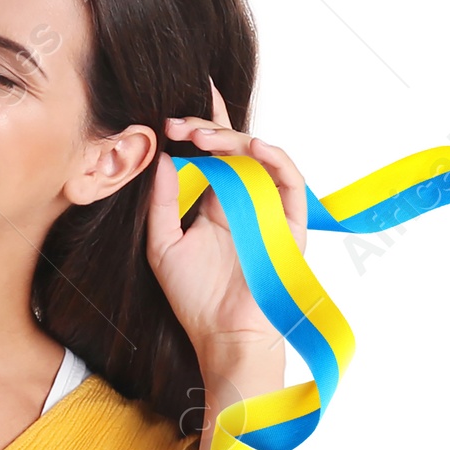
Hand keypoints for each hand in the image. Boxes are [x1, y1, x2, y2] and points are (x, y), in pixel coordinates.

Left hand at [146, 81, 307, 346]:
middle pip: (232, 147)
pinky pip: (288, 181)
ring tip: (202, 136)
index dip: (198, 127)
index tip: (170, 114)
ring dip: (232, 138)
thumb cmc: (193, 298)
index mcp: (216, 203)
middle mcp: (243, 200)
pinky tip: (251, 146)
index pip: (211, 154)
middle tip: (177, 124)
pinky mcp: (289, 221)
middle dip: (206, 129)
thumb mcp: (162, 244)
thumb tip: (161, 158)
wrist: (224, 335)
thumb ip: (161, 203)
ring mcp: (267, 208)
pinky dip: (274, 158)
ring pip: (258, 156)